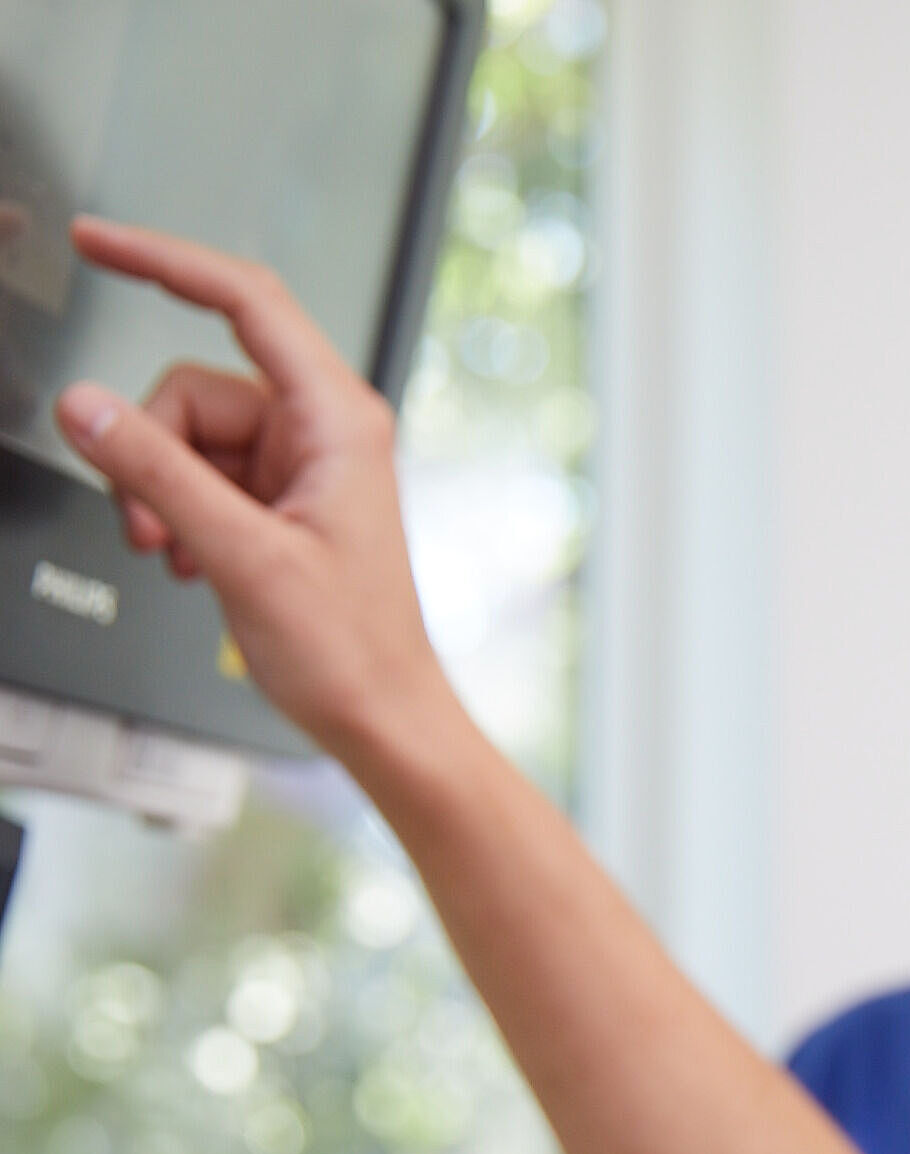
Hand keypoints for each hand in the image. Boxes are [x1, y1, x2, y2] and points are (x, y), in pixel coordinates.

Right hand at [51, 217, 457, 759]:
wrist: (380, 713)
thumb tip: (88, 407)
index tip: (99, 241)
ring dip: (161, 495)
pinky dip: (179, 514)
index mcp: (338, 419)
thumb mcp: (240, 555)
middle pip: (193, 390)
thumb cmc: (349, 648)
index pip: (244, 301)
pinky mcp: (279, 500)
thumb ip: (157, 475)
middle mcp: (323, 430)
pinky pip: (198, 476)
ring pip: (185, 438)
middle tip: (150, 526)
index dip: (165, 259)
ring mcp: (300, 465)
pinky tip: (196, 562)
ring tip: (181, 556)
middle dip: (150, 452)